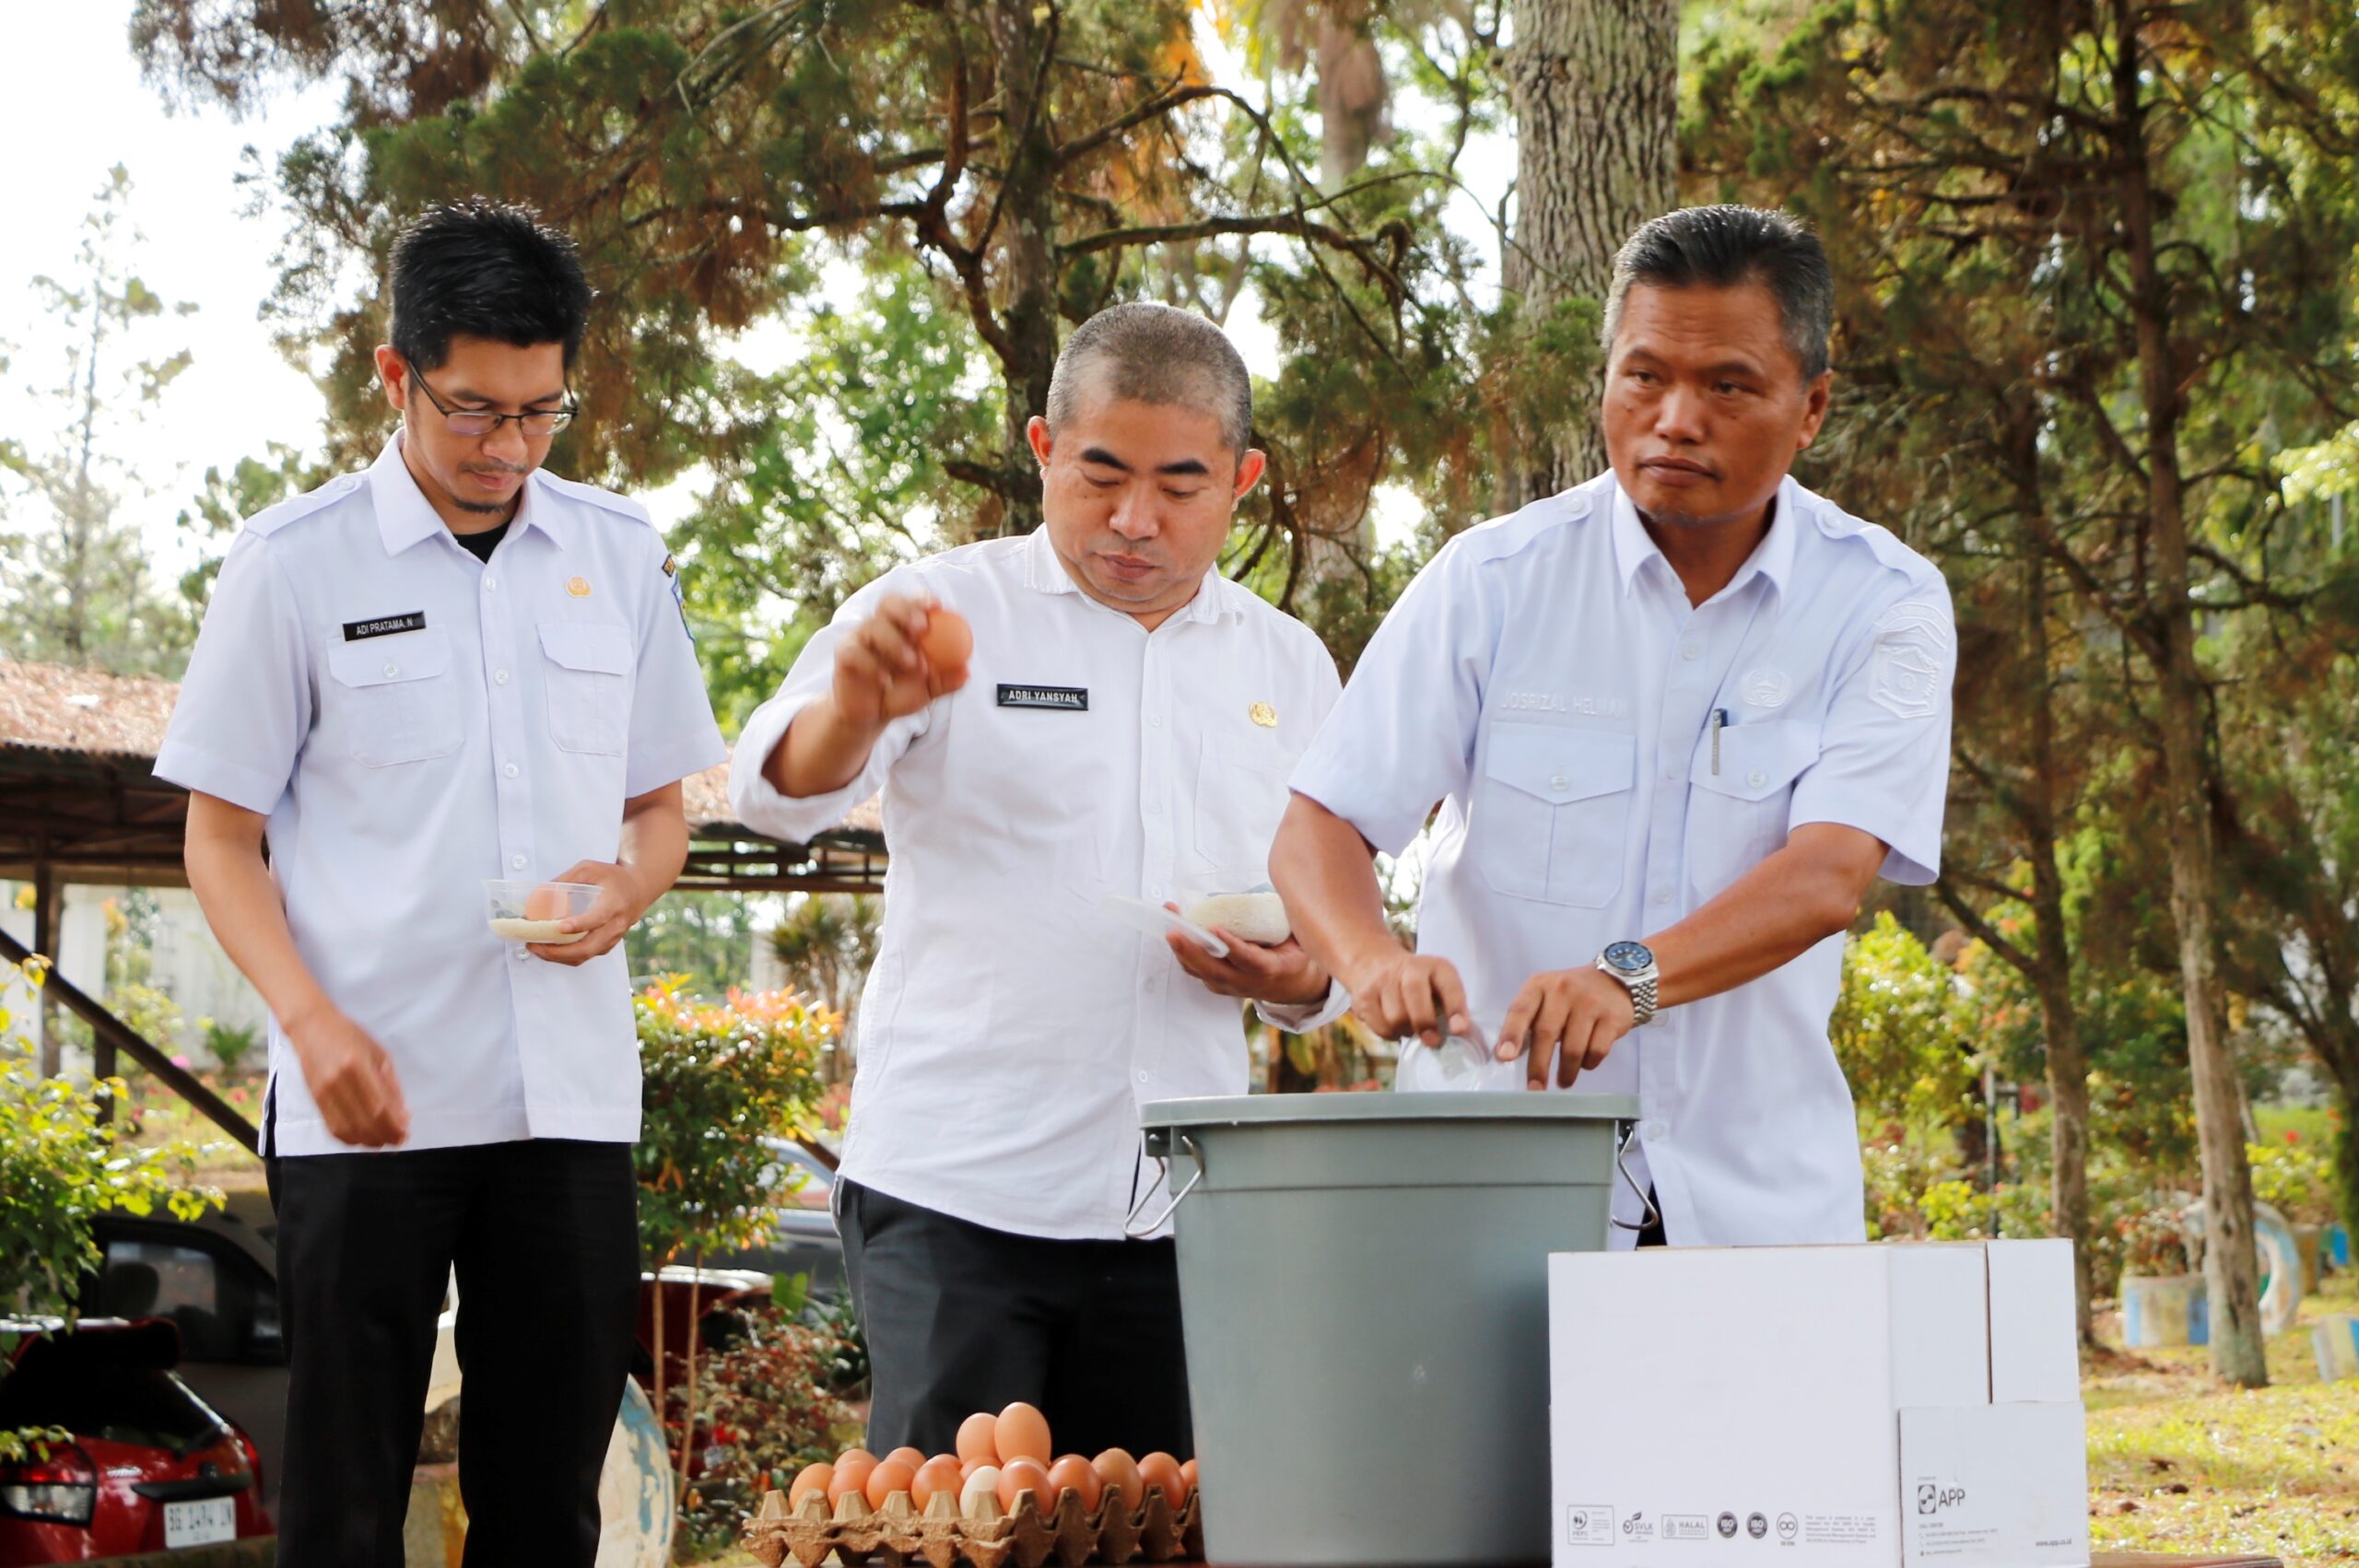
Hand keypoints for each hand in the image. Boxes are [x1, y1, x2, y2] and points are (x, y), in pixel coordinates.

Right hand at [285, 1007, 408, 1146]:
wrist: (311, 1027)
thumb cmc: (349, 1036)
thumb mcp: (378, 1053)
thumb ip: (390, 1084)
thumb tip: (403, 1114)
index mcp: (357, 1066)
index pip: (379, 1106)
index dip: (394, 1124)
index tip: (407, 1132)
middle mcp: (337, 1082)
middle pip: (364, 1121)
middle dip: (385, 1135)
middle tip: (400, 1140)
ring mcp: (323, 1093)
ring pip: (348, 1129)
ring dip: (369, 1140)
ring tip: (385, 1141)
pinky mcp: (314, 1100)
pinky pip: (332, 1128)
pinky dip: (350, 1138)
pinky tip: (363, 1138)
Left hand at [528, 860, 651, 964]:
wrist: (638, 890)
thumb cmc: (614, 878)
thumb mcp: (591, 869)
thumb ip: (567, 878)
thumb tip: (540, 892)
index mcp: (614, 904)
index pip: (597, 919)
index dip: (579, 925)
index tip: (559, 927)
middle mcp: (615, 925)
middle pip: (588, 947)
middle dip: (559, 951)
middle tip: (536, 945)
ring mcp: (611, 939)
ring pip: (584, 956)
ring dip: (558, 957)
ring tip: (536, 948)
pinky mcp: (605, 946)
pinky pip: (584, 957)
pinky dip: (564, 957)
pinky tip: (549, 951)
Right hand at [831, 593, 967, 729]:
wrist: (872, 716)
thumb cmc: (902, 693)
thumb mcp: (929, 689)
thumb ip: (946, 679)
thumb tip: (965, 672)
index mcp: (904, 626)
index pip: (912, 602)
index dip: (922, 599)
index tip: (936, 607)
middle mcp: (881, 625)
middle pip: (889, 603)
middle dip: (906, 611)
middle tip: (923, 628)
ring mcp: (860, 637)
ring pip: (873, 627)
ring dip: (896, 644)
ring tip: (914, 666)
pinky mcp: (844, 654)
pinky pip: (855, 652)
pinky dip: (872, 666)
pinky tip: (886, 682)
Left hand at [1162, 907, 1329, 1004]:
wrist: (1293, 986)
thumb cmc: (1294, 957)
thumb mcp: (1300, 940)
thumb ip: (1288, 919)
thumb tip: (1285, 885)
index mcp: (1270, 969)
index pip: (1249, 960)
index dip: (1233, 946)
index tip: (1216, 930)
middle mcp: (1246, 981)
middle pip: (1214, 969)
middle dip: (1192, 949)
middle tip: (1175, 930)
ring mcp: (1230, 985)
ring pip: (1201, 971)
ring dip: (1182, 949)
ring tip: (1169, 925)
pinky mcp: (1218, 984)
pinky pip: (1197, 971)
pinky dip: (1183, 953)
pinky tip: (1175, 934)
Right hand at [1340, 948, 1472, 1048]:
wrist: (1373, 962)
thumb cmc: (1415, 982)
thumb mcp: (1437, 984)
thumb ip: (1449, 1005)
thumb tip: (1458, 1032)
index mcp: (1434, 966)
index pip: (1448, 984)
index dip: (1455, 1007)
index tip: (1458, 1029)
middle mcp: (1408, 967)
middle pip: (1415, 995)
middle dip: (1425, 1023)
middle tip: (1432, 1041)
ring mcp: (1382, 980)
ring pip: (1395, 1018)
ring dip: (1407, 1031)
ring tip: (1410, 1028)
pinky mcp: (1363, 997)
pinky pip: (1380, 1027)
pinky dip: (1390, 1034)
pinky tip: (1394, 1027)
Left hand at [1496, 965, 1636, 1087]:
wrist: (1614, 981)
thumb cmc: (1570, 996)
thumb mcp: (1545, 997)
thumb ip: (1528, 1020)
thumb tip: (1506, 1054)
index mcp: (1540, 985)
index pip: (1520, 1010)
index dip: (1511, 1034)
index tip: (1504, 1057)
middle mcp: (1563, 990)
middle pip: (1546, 1033)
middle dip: (1538, 1066)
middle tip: (1535, 1089)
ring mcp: (1589, 1003)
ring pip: (1573, 1048)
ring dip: (1566, 1071)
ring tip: (1563, 1081)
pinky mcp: (1612, 1018)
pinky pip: (1596, 1051)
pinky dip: (1588, 1064)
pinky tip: (1584, 1064)